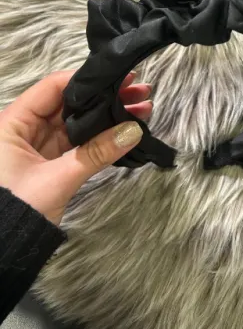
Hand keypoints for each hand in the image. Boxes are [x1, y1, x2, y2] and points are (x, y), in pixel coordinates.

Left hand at [0, 70, 151, 224]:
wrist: (1, 252)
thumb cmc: (17, 209)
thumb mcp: (57, 179)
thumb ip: (96, 152)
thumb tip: (134, 130)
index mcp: (14, 122)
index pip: (53, 87)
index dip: (87, 80)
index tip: (119, 77)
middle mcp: (25, 128)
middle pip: (69, 103)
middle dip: (105, 96)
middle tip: (139, 90)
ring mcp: (38, 145)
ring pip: (78, 122)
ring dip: (107, 116)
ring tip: (143, 107)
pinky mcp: (49, 162)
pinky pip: (79, 142)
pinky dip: (101, 135)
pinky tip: (126, 129)